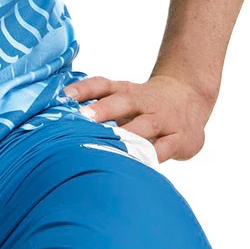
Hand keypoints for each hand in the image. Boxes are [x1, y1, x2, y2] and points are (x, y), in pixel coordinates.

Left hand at [64, 72, 214, 162]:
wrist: (190, 96)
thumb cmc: (144, 101)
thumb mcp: (123, 94)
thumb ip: (97, 101)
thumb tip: (59, 113)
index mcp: (126, 90)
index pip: (102, 84)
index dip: (84, 88)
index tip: (64, 96)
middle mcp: (143, 101)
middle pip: (122, 101)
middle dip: (103, 110)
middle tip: (83, 118)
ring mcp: (163, 119)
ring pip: (145, 126)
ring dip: (128, 135)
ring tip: (111, 146)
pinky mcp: (179, 138)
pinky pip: (166, 147)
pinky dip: (153, 155)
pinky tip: (141, 164)